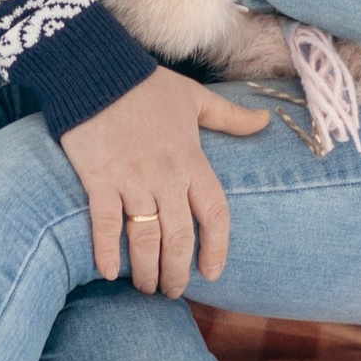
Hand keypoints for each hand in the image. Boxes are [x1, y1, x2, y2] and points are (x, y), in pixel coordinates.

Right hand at [59, 67, 270, 294]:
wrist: (94, 69)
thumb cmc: (146, 85)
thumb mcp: (195, 98)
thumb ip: (231, 118)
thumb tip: (266, 120)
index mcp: (191, 160)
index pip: (214, 214)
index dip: (216, 248)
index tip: (212, 272)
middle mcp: (165, 176)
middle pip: (179, 237)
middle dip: (177, 271)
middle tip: (172, 290)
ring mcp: (131, 180)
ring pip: (145, 238)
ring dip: (147, 269)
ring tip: (145, 287)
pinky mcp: (98, 179)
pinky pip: (105, 224)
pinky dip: (106, 251)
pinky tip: (108, 272)